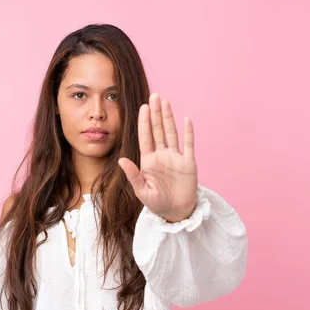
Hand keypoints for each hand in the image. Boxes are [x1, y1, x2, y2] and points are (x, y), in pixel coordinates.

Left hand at [118, 93, 197, 222]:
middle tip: (154, 96)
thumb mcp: (142, 191)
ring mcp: (175, 157)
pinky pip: (188, 144)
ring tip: (165, 102)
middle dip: (156, 113)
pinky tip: (186, 119)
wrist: (176, 213)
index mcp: (148, 161)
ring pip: (171, 133)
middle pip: (158, 130)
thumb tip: (121, 160)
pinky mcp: (188, 163)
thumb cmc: (157, 204)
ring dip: (169, 118)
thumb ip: (133, 175)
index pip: (145, 137)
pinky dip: (188, 132)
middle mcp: (161, 155)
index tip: (143, 107)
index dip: (144, 122)